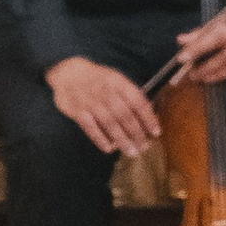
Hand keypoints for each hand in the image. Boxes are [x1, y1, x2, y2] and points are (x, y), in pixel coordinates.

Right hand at [46, 56, 161, 158]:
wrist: (69, 73)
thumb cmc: (98, 78)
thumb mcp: (116, 78)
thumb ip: (130, 94)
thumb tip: (149, 112)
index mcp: (118, 82)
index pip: (137, 101)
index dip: (148, 118)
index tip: (156, 132)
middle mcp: (106, 92)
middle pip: (124, 115)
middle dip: (136, 133)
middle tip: (144, 146)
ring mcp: (91, 102)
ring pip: (109, 124)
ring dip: (122, 139)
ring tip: (132, 152)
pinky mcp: (78, 112)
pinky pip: (91, 128)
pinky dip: (101, 139)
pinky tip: (110, 149)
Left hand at [172, 12, 225, 90]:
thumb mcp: (223, 29)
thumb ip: (202, 34)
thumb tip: (181, 40)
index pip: (215, 31)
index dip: (198, 43)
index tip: (182, 54)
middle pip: (221, 42)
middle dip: (201, 53)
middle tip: (185, 65)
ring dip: (208, 69)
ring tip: (194, 75)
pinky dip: (219, 76)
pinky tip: (208, 79)